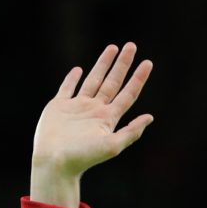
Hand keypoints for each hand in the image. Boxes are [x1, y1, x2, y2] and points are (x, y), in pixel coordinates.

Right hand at [29, 43, 153, 207]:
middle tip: (131, 46)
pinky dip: (72, 79)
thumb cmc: (84, 157)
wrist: (55, 162)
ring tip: (112, 48)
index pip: (127, 94)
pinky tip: (79, 70)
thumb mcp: (112, 145)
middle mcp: (94, 110)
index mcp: (108, 118)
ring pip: (93, 80)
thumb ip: (131, 132)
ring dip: (103, 65)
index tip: (148, 62)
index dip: (138, 78)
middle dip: (122, 64)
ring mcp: (77, 108)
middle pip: (112, 82)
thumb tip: (150, 117)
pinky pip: (67, 88)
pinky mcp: (59, 107)